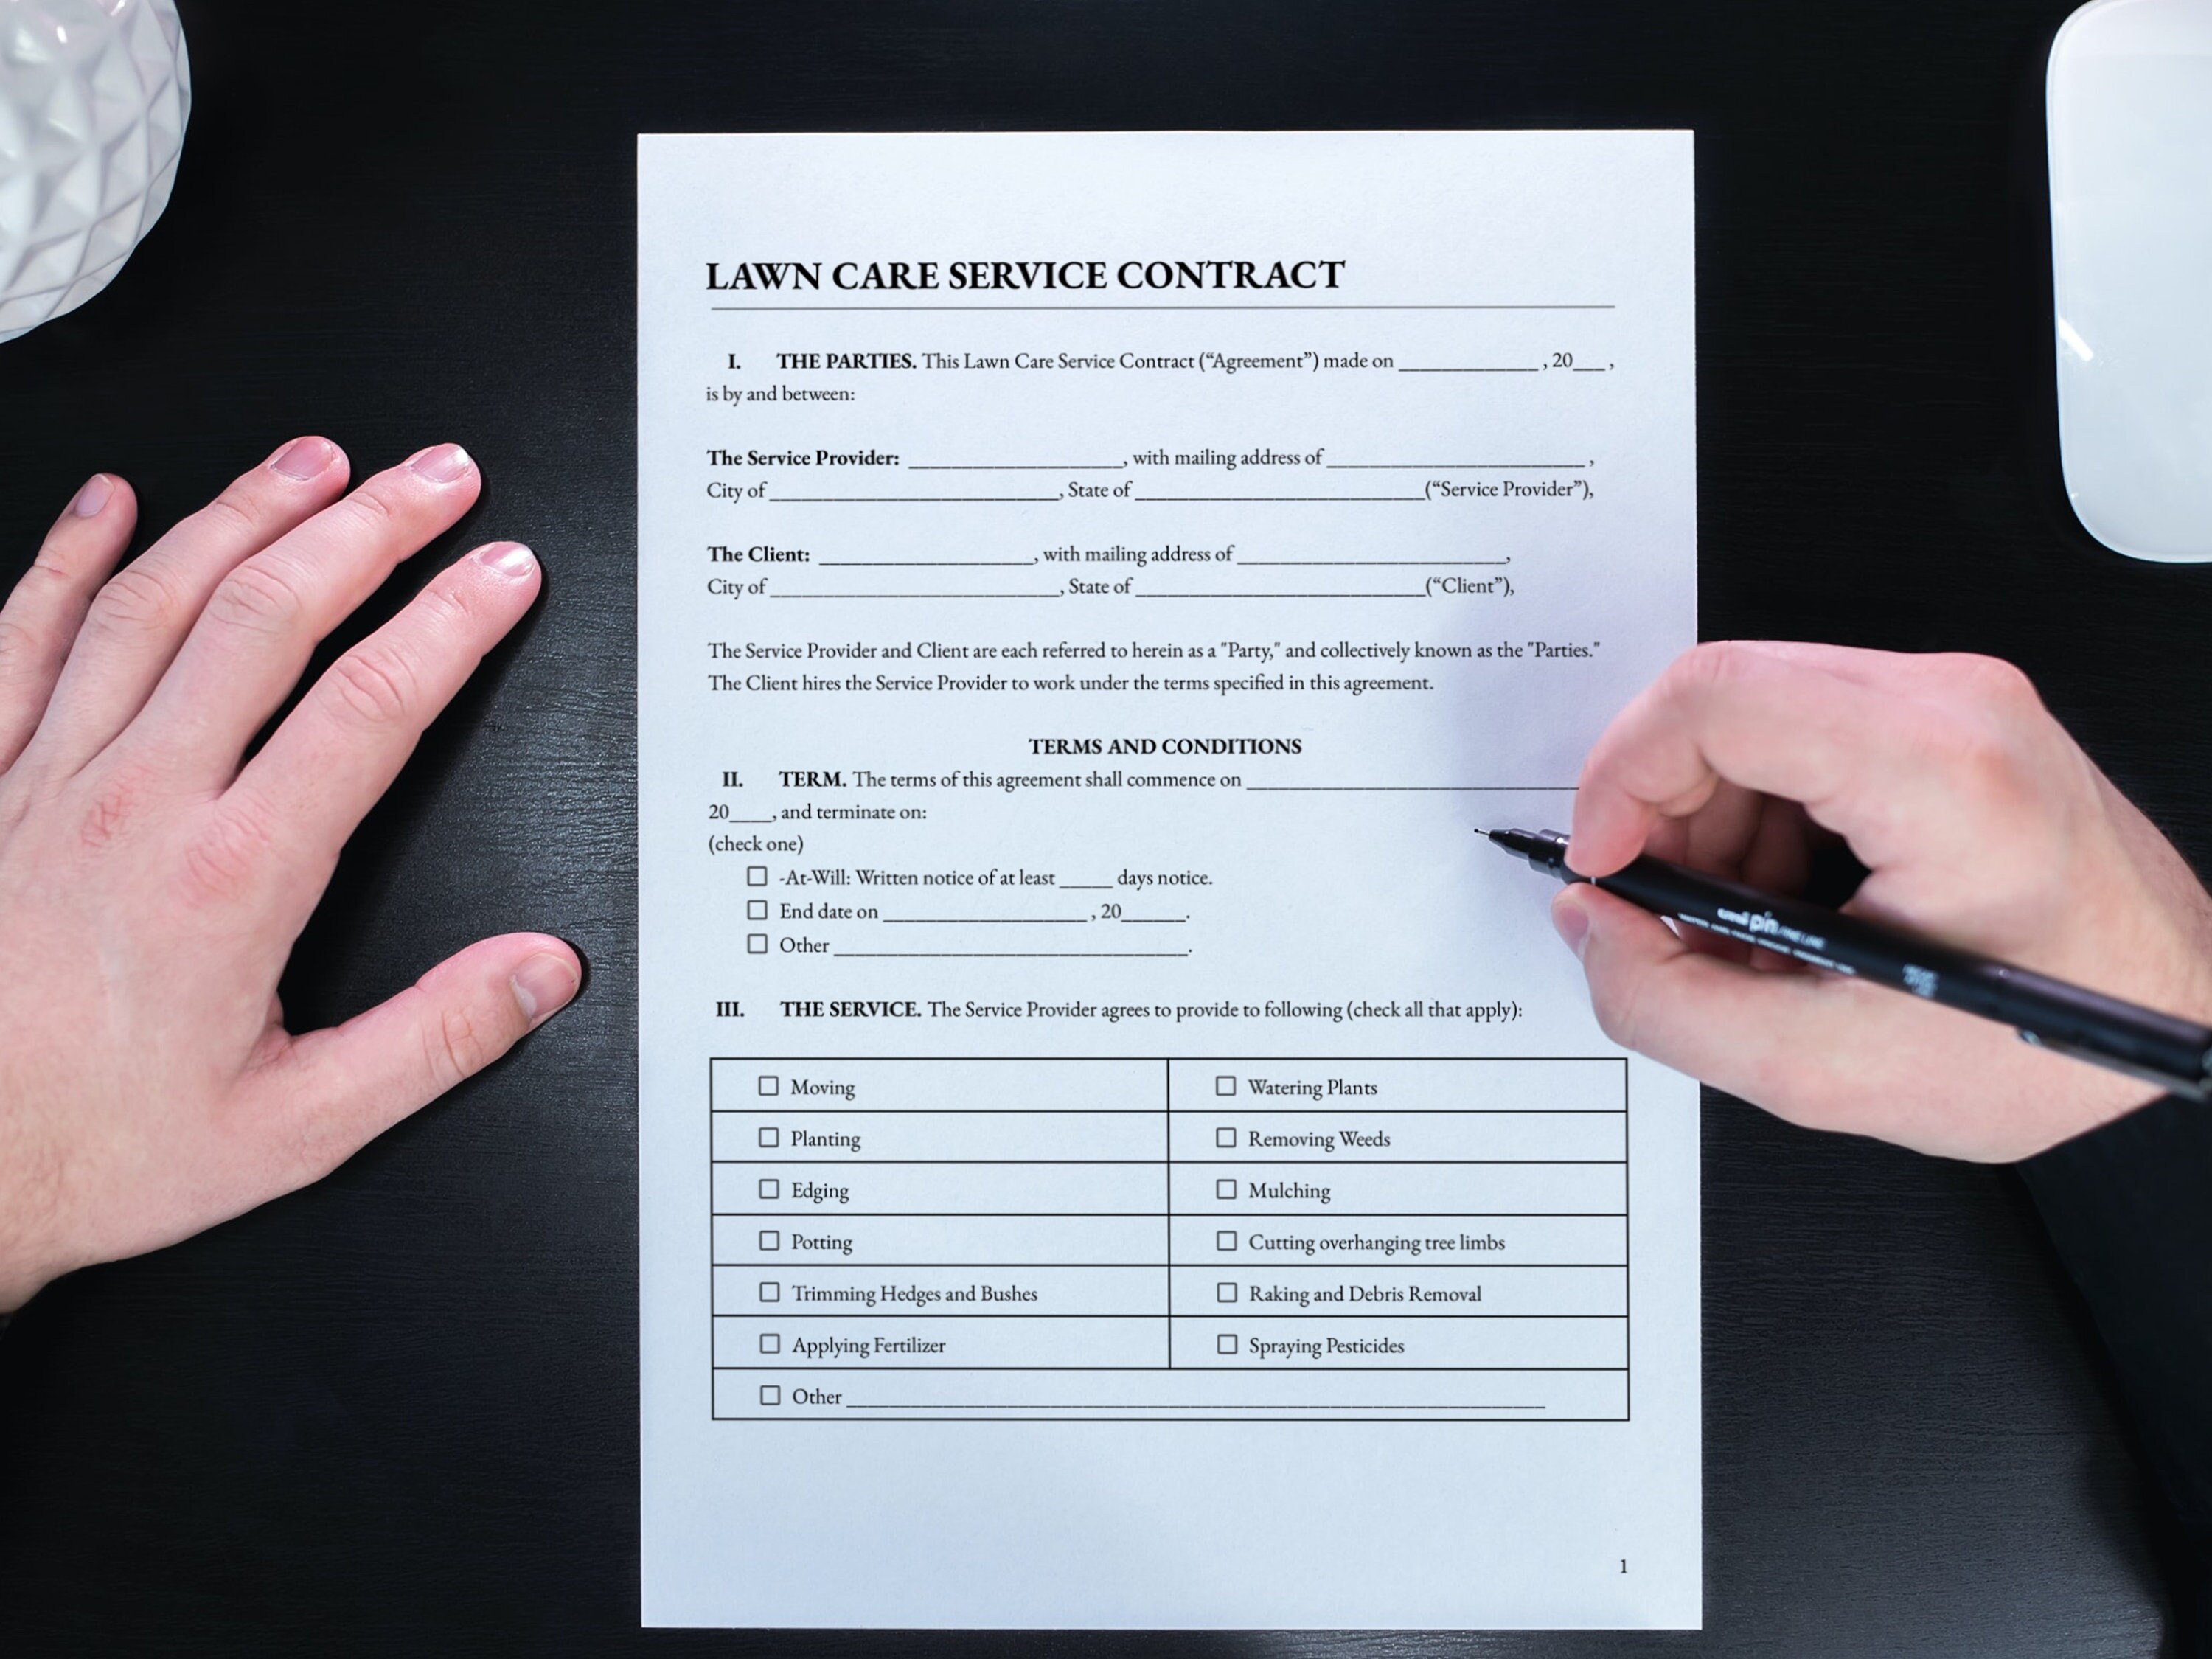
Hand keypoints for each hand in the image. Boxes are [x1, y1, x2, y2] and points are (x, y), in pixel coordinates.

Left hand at [0, 440, 580, 1310]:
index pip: (367, 706)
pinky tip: (106, 504)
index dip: (448, 623)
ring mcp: (46, 782)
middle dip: (366, 528)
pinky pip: (21, 638)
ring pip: (152, 601)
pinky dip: (65, 559)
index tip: (502, 571)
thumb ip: (433, 1042)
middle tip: (436, 475)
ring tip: (315, 459)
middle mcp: (136, 805)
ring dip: (242, 513)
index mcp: (230, 879)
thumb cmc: (93, 1149)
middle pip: (265, 616)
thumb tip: (539, 972)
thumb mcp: (295, 1130)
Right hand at [1553, 641, 2211, 1160]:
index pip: (1714, 699)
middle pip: (1722, 698)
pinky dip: (1760, 813)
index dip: (1621, 780)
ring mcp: (1956, 698)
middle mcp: (1953, 703)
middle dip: (1662, 813)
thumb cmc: (2056, 1043)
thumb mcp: (1830, 1070)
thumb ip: (1671, 1003)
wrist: (2183, 1018)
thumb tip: (1593, 924)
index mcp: (1938, 772)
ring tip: (1746, 927)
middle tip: (1672, 915)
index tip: (1606, 862)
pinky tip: (1790, 899)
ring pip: (1752, 712)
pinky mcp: (1950, 714)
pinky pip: (1800, 729)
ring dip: (1710, 821)